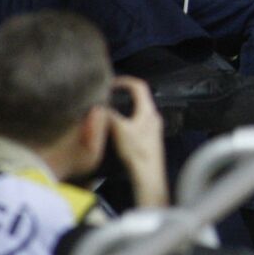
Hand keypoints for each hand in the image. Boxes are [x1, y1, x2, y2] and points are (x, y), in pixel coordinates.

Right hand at [106, 77, 168, 207]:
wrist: (148, 173)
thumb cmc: (137, 151)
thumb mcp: (120, 130)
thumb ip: (110, 115)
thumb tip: (100, 106)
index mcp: (148, 110)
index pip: (139, 86)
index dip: (125, 81)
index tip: (111, 82)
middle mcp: (153, 115)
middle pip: (140, 96)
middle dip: (124, 92)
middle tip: (108, 93)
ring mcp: (153, 126)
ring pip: (138, 108)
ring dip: (124, 105)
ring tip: (110, 106)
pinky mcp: (149, 136)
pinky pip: (137, 119)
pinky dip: (126, 116)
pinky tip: (117, 124)